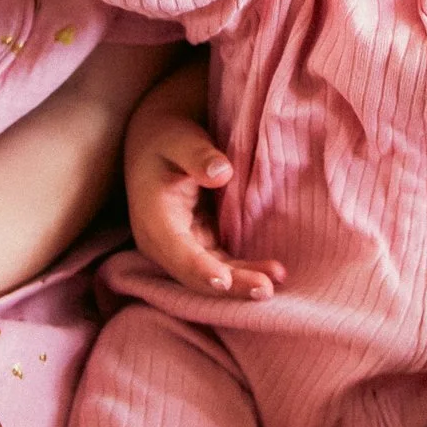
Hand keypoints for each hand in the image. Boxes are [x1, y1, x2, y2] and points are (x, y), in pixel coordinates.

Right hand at [125, 101, 286, 301]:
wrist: (158, 143)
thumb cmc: (169, 139)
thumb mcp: (179, 140)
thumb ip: (198, 155)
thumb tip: (221, 172)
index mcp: (153, 218)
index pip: (176, 251)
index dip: (200, 268)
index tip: (224, 280)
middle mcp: (163, 242)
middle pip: (195, 274)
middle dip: (229, 286)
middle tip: (264, 288)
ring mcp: (181, 248)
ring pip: (210, 276)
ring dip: (241, 283)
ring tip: (273, 282)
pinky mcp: (198, 246)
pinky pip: (221, 266)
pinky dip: (243, 272)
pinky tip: (272, 273)